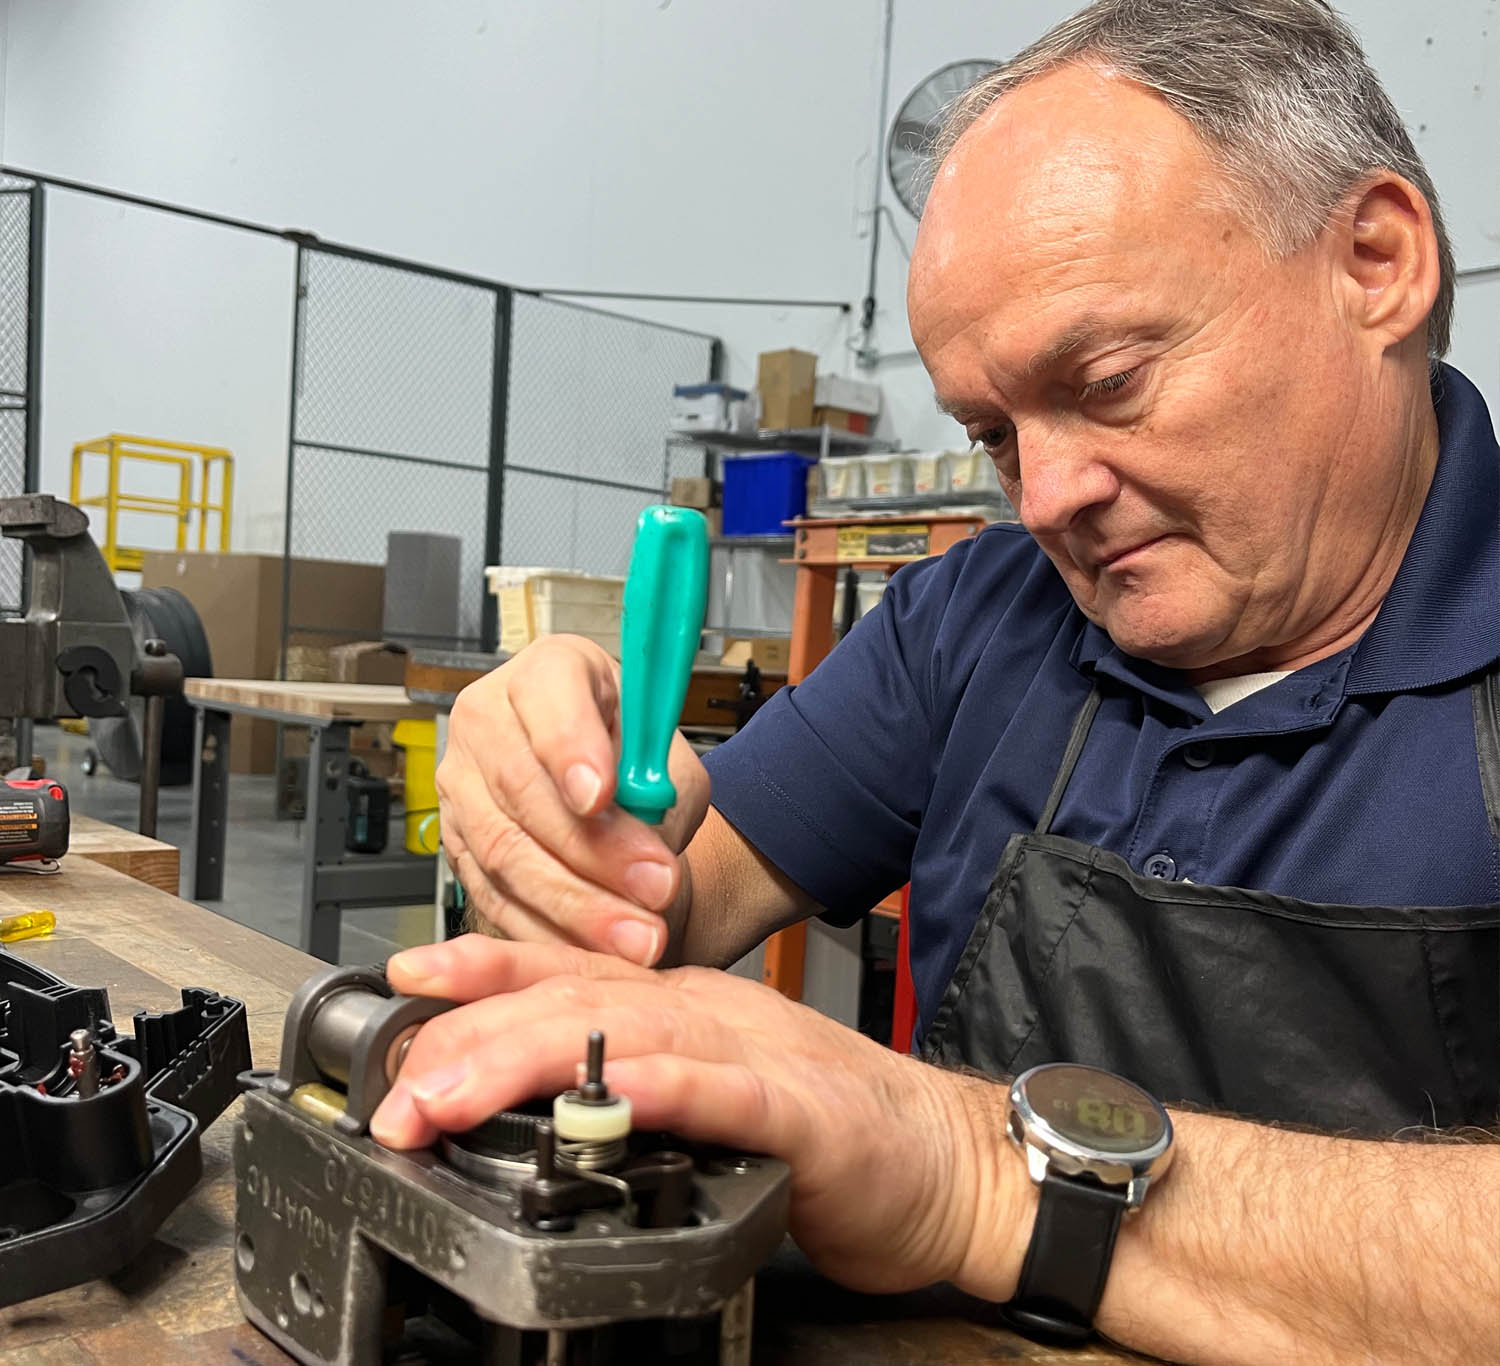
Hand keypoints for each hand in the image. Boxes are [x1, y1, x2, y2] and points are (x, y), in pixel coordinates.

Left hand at [370, 936, 1025, 1295]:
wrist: (948, 1163)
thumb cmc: (829, 1133)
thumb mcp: (715, 1092)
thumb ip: (642, 1084)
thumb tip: (545, 1097)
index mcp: (687, 1007)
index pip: (571, 973)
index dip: (485, 968)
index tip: (409, 978)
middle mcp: (711, 1013)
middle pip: (579, 1001)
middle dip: (476, 1034)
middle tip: (401, 1084)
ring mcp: (756, 1053)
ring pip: (631, 1035)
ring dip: (533, 1058)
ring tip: (455, 1091)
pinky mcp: (801, 1112)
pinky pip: (722, 1092)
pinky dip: (660, 1087)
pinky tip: (608, 1093)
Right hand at [439, 637, 708, 964]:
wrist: (601, 780)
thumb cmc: (629, 755)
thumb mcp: (664, 754)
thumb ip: (661, 788)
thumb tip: (649, 842)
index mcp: (548, 671)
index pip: (548, 699)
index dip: (572, 751)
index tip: (601, 795)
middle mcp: (490, 717)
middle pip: (523, 790)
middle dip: (594, 853)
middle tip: (653, 890)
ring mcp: (461, 781)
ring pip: (505, 851)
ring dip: (575, 904)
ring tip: (634, 935)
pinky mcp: (454, 841)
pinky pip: (492, 893)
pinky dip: (544, 930)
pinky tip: (589, 950)